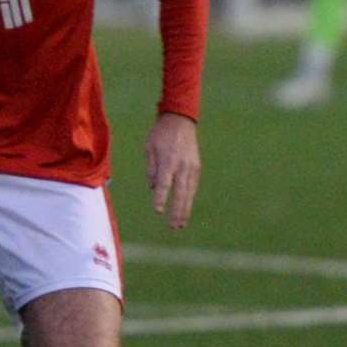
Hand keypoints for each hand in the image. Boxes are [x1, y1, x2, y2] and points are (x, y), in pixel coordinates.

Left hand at [145, 112, 200, 229]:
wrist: (180, 121)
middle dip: (177, 211)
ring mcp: (192, 167)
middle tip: (173, 226)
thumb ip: (151, 169)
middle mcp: (182, 166)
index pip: (164, 183)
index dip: (160, 198)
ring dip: (185, 209)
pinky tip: (185, 210)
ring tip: (180, 225)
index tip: (158, 211)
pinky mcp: (196, 168)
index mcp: (168, 161)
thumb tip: (153, 188)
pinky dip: (189, 199)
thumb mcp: (149, 149)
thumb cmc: (160, 135)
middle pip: (180, 192)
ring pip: (189, 193)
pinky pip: (192, 187)